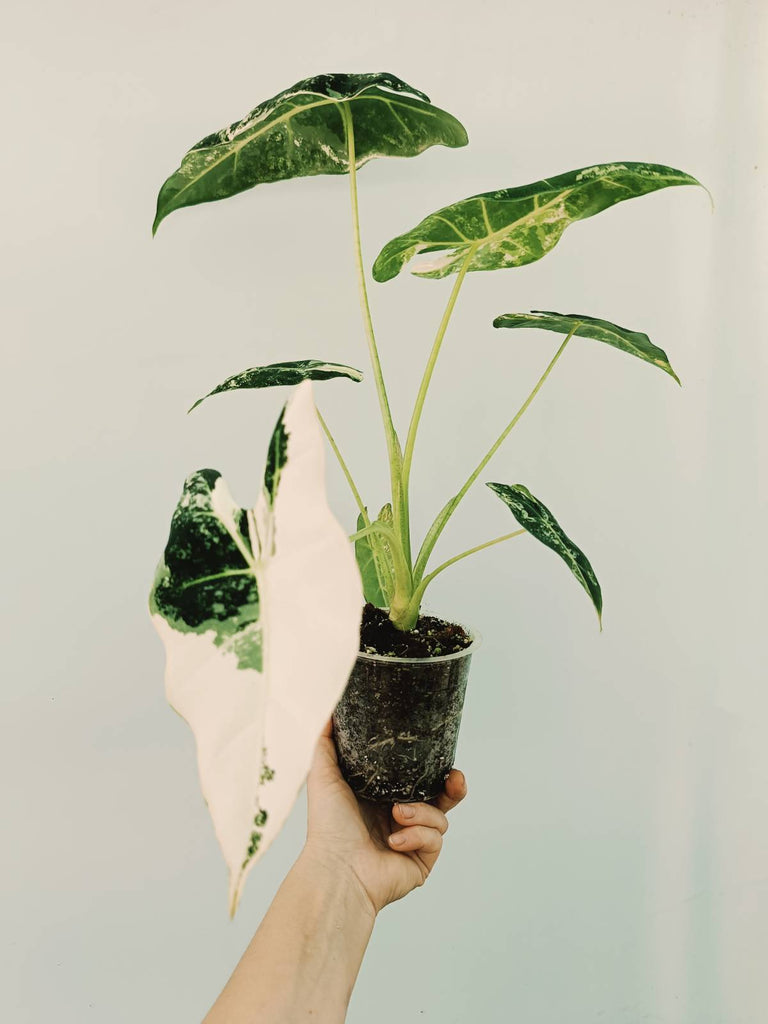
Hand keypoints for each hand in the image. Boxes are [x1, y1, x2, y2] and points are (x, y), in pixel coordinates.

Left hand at [303, 719, 466, 915]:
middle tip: (453, 778)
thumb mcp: (324, 775)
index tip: (442, 755)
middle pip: (442, 798)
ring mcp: (414, 842)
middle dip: (453, 787)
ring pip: (441, 817)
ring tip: (397, 814)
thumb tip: (329, 713)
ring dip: (421, 812)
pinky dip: (417, 835)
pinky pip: (435, 839)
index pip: (417, 778)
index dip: (433, 766)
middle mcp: (401, 820)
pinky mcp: (422, 862)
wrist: (336, 868)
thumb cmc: (327, 826)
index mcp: (383, 799)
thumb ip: (326, 742)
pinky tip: (394, 841)